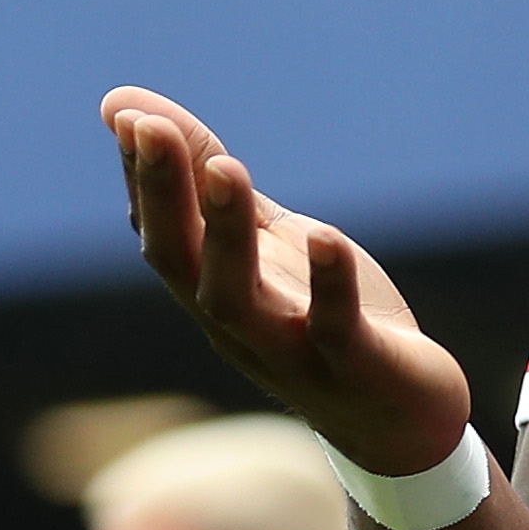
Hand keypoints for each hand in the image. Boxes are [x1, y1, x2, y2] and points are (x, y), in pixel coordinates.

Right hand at [102, 87, 470, 473]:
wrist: (399, 421)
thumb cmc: (321, 321)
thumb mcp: (269, 243)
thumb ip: (211, 187)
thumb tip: (129, 108)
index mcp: (213, 290)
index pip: (162, 231)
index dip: (144, 177)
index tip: (132, 116)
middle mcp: (236, 324)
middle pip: (180, 261)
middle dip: (163, 194)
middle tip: (152, 129)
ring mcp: (291, 350)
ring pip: (237, 297)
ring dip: (226, 232)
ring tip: (224, 168)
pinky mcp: (354, 367)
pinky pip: (333, 328)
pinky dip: (328, 284)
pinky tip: (325, 237)